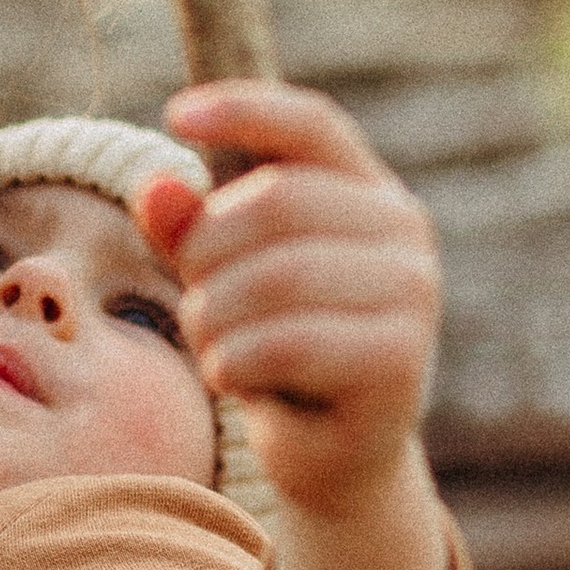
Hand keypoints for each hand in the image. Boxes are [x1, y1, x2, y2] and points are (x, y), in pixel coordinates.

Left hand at [144, 85, 456, 569]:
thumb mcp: (226, 282)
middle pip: (274, 202)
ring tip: (213, 349)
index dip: (246, 110)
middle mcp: (405, 236)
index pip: (313, 126)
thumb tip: (156, 186)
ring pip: (274, 275)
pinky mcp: (399, 363)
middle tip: (195, 306)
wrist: (333, 459)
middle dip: (206, 254)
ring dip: (214, 317)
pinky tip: (231, 378)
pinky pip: (288, 342)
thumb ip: (191, 230)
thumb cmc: (277, 354)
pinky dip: (235, 360)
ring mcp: (413, 299)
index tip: (176, 115)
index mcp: (372, 196)